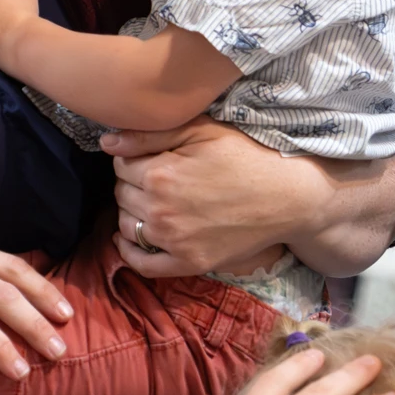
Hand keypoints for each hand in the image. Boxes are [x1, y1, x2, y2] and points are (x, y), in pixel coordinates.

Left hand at [103, 119, 320, 276]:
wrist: (288, 197)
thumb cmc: (247, 157)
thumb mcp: (202, 131)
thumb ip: (150, 133)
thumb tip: (106, 142)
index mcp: (160, 174)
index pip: (120, 165)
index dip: (133, 158)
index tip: (152, 157)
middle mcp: (160, 211)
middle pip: (121, 195)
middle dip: (132, 184)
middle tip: (157, 177)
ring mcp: (173, 241)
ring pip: (126, 226)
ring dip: (131, 212)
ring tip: (152, 202)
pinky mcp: (188, 263)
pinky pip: (142, 263)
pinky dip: (128, 251)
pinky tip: (131, 239)